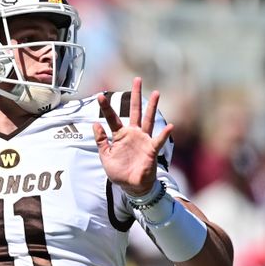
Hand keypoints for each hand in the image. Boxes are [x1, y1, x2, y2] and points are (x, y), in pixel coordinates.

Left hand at [93, 77, 173, 196]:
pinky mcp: (151, 149)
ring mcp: (143, 140)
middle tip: (137, 80)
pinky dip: (164, 134)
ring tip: (155, 93)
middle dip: (135, 95)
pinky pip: (158, 140)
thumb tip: (95, 124)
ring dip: (152, 107)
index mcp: (119, 135)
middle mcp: (133, 134)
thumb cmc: (119, 172)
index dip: (106, 107)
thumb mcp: (105, 156)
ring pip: (148, 119)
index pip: (112, 118)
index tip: (100, 95)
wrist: (132, 186)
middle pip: (134, 111)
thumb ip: (101, 140)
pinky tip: (169, 126)